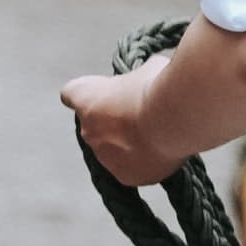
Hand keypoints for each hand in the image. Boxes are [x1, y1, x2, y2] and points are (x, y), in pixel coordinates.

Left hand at [61, 54, 187, 187]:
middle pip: (96, 125)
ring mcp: (104, 156)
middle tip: (141, 114)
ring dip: (129, 144)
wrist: (174, 121)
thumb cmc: (157, 91)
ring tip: (156, 134)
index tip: (101, 93)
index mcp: (86, 98)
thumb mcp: (147, 69)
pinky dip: (144, 163)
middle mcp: (88, 130)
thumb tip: (150, 81)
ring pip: (113, 150)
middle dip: (114, 121)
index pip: (72, 94)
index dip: (89, 93)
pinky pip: (131, 169)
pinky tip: (162, 150)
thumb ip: (138, 78)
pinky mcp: (125, 176)